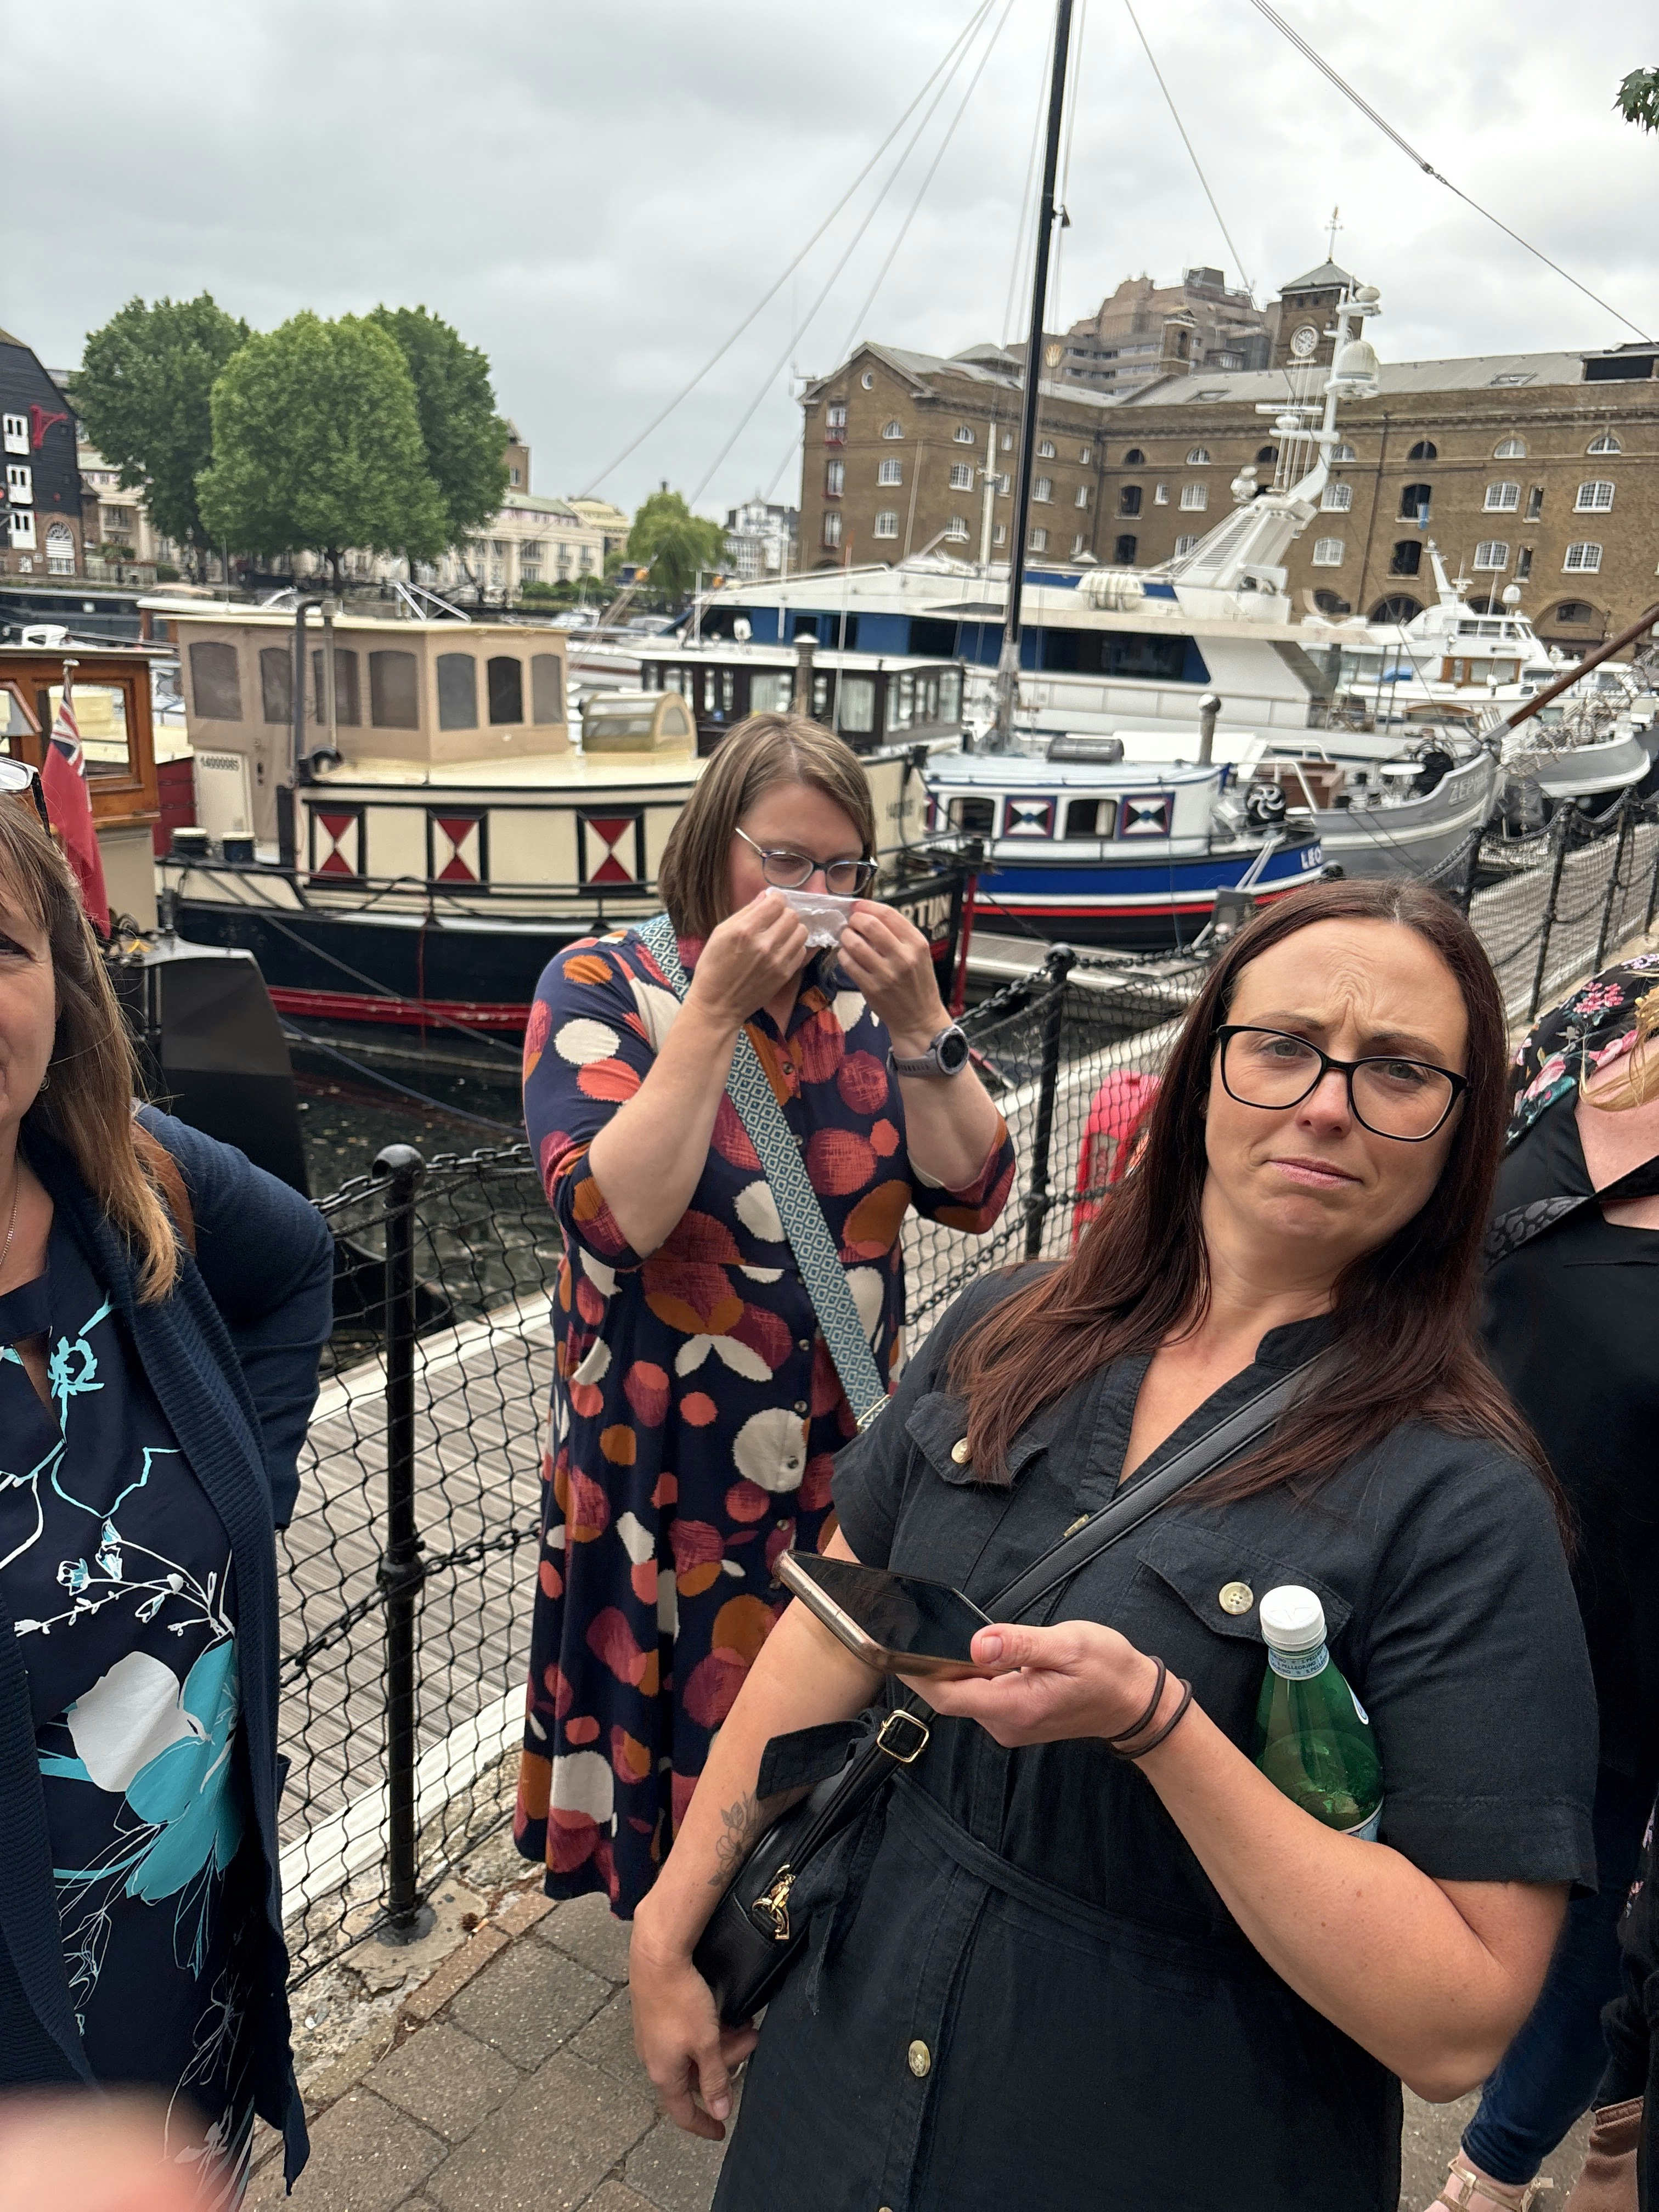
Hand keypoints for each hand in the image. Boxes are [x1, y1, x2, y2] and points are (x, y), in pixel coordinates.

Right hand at [629, 1931, 758, 2140]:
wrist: (657, 1956)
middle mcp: (654, 2059)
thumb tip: (720, 2112)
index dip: (704, 2124)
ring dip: (721, 2043)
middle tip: (751, 2042)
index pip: (683, 2112)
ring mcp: (654, 2036)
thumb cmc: (681, 2000)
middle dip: (727, 2063)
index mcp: (664, 2073)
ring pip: (693, 2052)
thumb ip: (715, 2079)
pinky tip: (725, 2015)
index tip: (721, 2133)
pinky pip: (686, 2034)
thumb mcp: (705, 2043)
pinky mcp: (657, 2015)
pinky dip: (707, 2031)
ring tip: (745, 2025)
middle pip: (695, 2076)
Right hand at [686, 891, 809, 1027]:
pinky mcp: (785, 974)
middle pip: (792, 915)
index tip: (771, 905)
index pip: (777, 903)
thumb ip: (745, 913)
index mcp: (745, 930)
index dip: (775, 900)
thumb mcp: (720, 933)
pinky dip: (794, 947)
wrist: (718, 1004)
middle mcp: (764, 943)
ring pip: (801, 931)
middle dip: (784, 914)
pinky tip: (782, 950)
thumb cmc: (713, 967)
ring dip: (792, 930)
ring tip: (780, 936)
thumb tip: (766, 896)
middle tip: (774, 921)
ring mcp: (777, 960)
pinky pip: (801, 951)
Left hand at [837, 901, 948, 1056]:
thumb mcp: (919, 954)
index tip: (858, 906)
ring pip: (855, 943)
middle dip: (854, 919)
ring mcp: (886, 974)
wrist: (919, 1018)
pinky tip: (847, 955)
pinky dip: (843, 955)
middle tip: (851, 922)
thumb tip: (869, 914)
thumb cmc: (917, 983)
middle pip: (869, 925)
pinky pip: (848, 963)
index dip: (867, 906)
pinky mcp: (871, 988)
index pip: (888, 914)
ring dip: (846, 936)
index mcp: (917, 943)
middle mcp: (903, 957)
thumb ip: (899, 934)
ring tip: (847, 937)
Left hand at [904, 1621, 1167, 1747]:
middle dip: (927, 1665)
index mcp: (1016, 1705)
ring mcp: (1011, 1725)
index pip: (948, 1694)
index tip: (890, 1650)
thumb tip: (978, 1643)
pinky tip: (970, 1653)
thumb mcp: (1068, 1645)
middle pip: (951, 1696)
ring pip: (965, 1696)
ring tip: (930, 1636)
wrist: (1136, 1702)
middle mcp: (1007, 1723)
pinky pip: (981, 1697)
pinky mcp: (1016, 1719)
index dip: (916, 1672)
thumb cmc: (1108, 1670)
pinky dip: (969, 1676)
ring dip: (949, 1669)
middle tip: (903, 1631)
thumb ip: (1020, 1644)